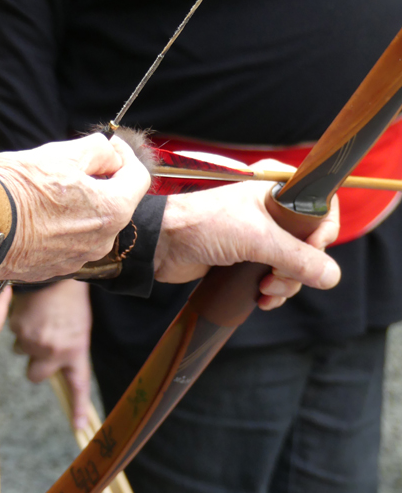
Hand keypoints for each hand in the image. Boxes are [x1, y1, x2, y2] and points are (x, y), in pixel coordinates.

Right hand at [0, 133, 149, 282]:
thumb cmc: (17, 190)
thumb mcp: (60, 153)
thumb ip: (96, 149)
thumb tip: (109, 151)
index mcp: (112, 210)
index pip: (139, 178)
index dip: (125, 156)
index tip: (109, 148)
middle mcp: (103, 240)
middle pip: (114, 202)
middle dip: (99, 181)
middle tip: (71, 165)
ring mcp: (81, 257)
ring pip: (91, 223)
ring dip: (79, 204)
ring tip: (48, 190)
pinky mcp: (58, 268)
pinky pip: (70, 241)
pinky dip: (61, 225)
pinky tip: (38, 213)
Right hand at [9, 280, 91, 429]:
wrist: (56, 271)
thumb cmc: (69, 298)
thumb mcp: (78, 325)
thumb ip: (67, 348)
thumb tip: (49, 366)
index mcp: (75, 350)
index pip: (78, 385)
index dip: (77, 407)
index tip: (79, 427)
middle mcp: (54, 351)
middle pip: (36, 375)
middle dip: (36, 362)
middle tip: (44, 342)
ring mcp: (33, 341)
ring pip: (22, 351)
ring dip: (27, 339)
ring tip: (38, 317)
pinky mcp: (16, 329)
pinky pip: (12, 335)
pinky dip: (12, 327)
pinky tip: (19, 317)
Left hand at [153, 180, 340, 304]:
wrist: (161, 244)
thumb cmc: (203, 226)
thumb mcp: (257, 239)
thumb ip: (297, 258)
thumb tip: (331, 276)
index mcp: (277, 192)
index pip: (322, 209)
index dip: (322, 234)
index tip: (312, 252)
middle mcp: (271, 213)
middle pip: (309, 245)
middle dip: (299, 269)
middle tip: (276, 277)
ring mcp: (258, 238)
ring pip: (292, 267)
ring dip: (285, 285)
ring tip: (264, 290)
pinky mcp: (245, 260)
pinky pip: (273, 279)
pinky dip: (272, 292)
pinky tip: (260, 299)